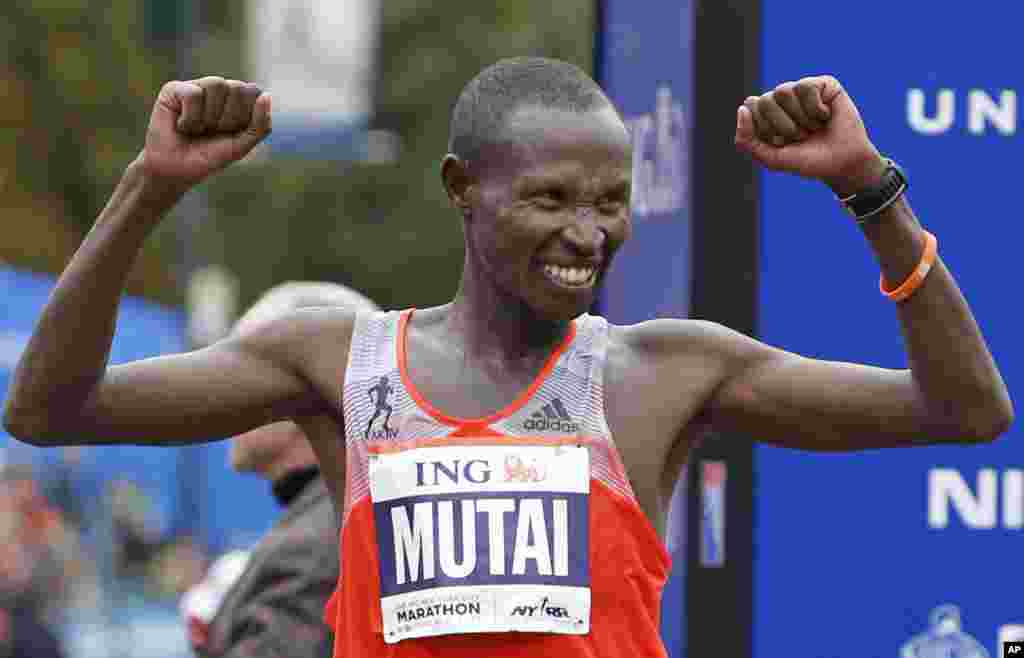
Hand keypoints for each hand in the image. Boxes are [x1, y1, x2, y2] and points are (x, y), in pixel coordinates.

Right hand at [138, 76, 271, 188]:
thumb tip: (266, 95)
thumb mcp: (241, 146)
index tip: (231, 133)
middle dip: (228, 118)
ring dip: (209, 117)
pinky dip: (190, 117)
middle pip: (238, 87)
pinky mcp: (175, 88)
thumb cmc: (208, 157)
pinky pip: (194, 93)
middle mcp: (219, 90)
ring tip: (197, 129)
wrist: (175, 171)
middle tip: (213, 132)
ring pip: (216, 84)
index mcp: (238, 101)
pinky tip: (182, 125)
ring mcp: (197, 86)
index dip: (244, 117)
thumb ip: (260, 125)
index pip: (254, 93)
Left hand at [734, 76, 885, 195]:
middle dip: (782, 126)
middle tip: (800, 136)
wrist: (842, 163)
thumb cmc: (807, 160)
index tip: (781, 143)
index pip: (750, 107)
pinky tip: (825, 116)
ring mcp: (801, 89)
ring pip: (783, 90)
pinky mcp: (823, 83)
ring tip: (812, 127)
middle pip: (764, 100)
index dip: (765, 129)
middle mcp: (781, 99)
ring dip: (799, 118)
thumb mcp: (771, 158)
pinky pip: (806, 87)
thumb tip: (742, 107)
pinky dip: (814, 109)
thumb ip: (747, 140)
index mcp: (765, 114)